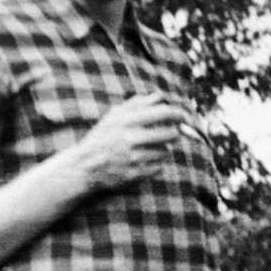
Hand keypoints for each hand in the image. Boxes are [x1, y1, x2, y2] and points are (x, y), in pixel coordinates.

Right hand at [54, 91, 192, 196]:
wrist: (84, 166)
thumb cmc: (102, 137)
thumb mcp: (114, 116)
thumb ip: (137, 104)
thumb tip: (160, 95)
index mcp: (127, 120)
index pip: (165, 113)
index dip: (180, 114)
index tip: (186, 116)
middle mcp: (131, 138)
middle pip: (170, 133)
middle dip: (174, 133)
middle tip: (171, 133)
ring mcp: (133, 157)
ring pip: (165, 151)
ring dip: (163, 149)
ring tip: (150, 148)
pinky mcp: (134, 174)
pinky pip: (159, 167)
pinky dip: (156, 164)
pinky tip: (144, 161)